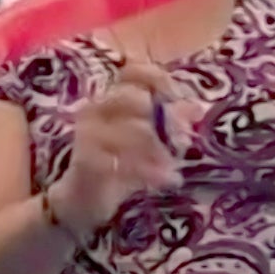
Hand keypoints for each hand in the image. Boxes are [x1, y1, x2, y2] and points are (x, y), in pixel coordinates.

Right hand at [49, 62, 201, 237]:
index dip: (158, 78)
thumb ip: (165, 123)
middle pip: (136, 99)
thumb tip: (196, 108)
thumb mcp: (141, 141)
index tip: (179, 97)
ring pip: (134, 130)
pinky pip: (125, 162)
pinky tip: (168, 179)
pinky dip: (151, 172)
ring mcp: (88, 134)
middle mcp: (95, 110)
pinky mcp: (88, 161)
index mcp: (107, 99)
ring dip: (160, 149)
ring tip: (174, 167)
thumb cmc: (114, 164)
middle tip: (183, 139)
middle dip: (165, 119)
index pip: (131, 72)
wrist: (78, 201)